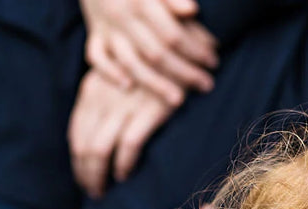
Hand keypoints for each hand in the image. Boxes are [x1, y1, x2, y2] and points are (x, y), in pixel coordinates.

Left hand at [68, 70, 174, 197]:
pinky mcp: (149, 111)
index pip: (76, 133)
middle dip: (85, 174)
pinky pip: (128, 145)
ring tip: (103, 191)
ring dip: (98, 176)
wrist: (180, 47)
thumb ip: (104, 101)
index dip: (77, 161)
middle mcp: (103, 97)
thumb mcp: (119, 76)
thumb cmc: (151, 67)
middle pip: (84, 146)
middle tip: (93, 192)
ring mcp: (125, 104)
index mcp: (93, 88)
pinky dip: (123, 164)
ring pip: (99, 150)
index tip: (83, 177)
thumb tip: (96, 137)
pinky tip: (124, 175)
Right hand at [81, 0, 217, 104]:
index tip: (213, 61)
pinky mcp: (95, 34)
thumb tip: (192, 10)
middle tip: (206, 84)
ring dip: (156, 84)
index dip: (196, 50)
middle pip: (156, 54)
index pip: (172, 35)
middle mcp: (123, 17)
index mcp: (142, 2)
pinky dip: (109, 72)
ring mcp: (108, 28)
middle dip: (185, 72)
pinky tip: (127, 87)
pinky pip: (96, 57)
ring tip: (178, 100)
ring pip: (131, 63)